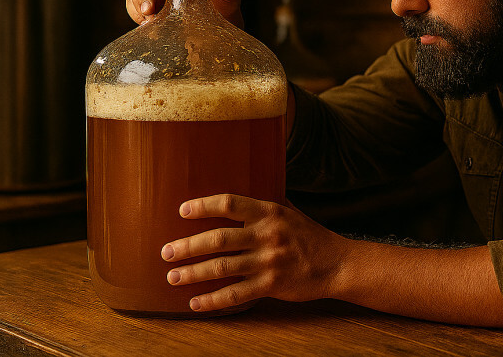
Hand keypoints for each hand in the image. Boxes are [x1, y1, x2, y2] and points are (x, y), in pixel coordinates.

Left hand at [160, 194, 346, 311]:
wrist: (336, 263)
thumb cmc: (308, 236)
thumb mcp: (288, 212)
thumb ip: (262, 208)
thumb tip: (230, 200)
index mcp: (270, 212)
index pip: (231, 204)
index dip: (204, 206)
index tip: (182, 211)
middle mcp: (268, 234)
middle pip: (219, 239)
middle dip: (188, 246)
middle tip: (166, 251)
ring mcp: (270, 261)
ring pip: (223, 268)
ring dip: (193, 273)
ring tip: (172, 277)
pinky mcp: (272, 285)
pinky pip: (236, 294)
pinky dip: (212, 300)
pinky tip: (195, 303)